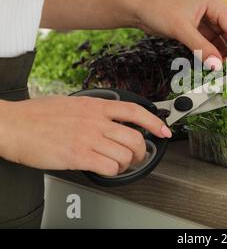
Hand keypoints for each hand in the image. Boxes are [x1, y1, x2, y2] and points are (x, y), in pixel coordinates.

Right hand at [0, 96, 171, 175]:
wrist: (14, 125)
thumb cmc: (38, 115)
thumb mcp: (72, 103)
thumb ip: (93, 110)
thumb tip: (108, 117)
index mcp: (96, 106)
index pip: (135, 110)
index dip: (155, 121)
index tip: (164, 130)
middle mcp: (96, 121)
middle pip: (135, 137)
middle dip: (142, 151)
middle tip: (138, 156)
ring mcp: (89, 138)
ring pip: (126, 154)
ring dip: (127, 163)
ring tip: (119, 164)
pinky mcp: (79, 156)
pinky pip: (110, 167)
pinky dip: (113, 171)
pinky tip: (105, 169)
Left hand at [133, 0, 226, 66]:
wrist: (139, 8)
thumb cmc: (157, 9)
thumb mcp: (181, 29)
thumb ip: (201, 48)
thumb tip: (218, 66)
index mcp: (214, 3)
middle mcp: (215, 10)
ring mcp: (208, 20)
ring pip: (226, 40)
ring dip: (226, 55)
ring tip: (223, 70)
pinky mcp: (200, 29)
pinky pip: (214, 44)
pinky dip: (215, 54)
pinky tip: (214, 64)